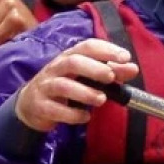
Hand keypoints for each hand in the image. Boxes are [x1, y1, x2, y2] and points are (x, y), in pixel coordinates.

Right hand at [13, 38, 138, 132]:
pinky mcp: (40, 106)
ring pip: (63, 85)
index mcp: (69, 57)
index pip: (87, 46)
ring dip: (85, 92)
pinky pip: (55, 109)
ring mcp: (46, 86)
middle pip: (73, 62)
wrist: (30, 105)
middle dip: (94, 68)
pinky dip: (72, 114)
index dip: (106, 49)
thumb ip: (110, 72)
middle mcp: (56, 68)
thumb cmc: (63, 87)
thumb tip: (133, 68)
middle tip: (111, 77)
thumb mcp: (85, 77)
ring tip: (102, 100)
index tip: (125, 57)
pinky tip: (85, 117)